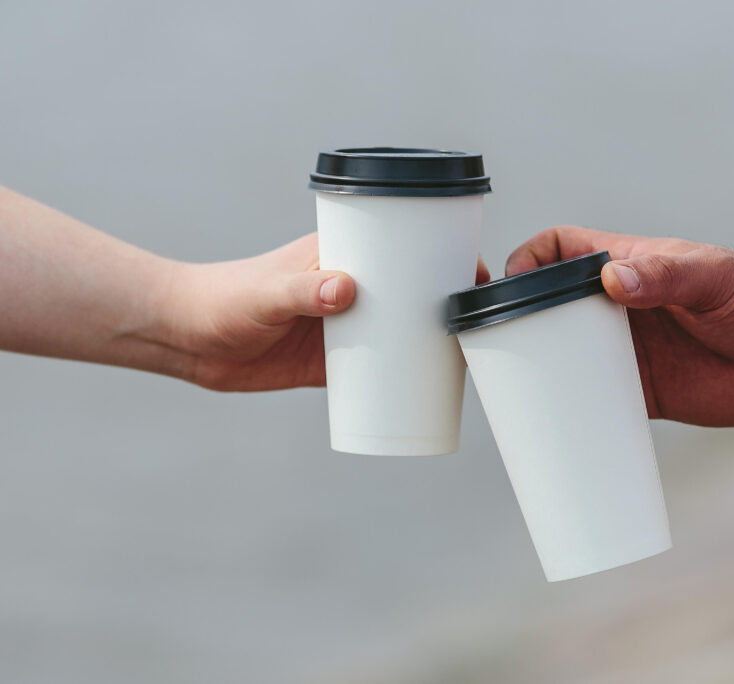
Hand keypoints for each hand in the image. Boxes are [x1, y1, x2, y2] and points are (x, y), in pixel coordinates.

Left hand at [165, 234, 489, 390]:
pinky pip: (380, 368)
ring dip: (432, 342)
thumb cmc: (223, 299)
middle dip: (447, 303)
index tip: (472, 271)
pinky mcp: (333, 362)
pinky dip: (406, 377)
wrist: (188, 340)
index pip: (404, 246)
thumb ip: (301, 290)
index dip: (443, 254)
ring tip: (467, 359)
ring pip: (402, 331)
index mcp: (342, 254)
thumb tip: (348, 290)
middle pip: (413, 291)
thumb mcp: (266, 293)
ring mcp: (346, 325)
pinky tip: (432, 391)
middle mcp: (352, 287)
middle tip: (478, 323)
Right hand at [506, 226, 733, 425]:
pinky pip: (592, 401)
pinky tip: (549, 428)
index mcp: (624, 265)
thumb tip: (612, 281)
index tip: (505, 284)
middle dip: (511, 321)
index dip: (524, 261)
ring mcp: (625, 351)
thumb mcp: (714, 276)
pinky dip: (569, 413)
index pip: (556, 251)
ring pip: (562, 356)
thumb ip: (666, 273)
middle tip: (488, 348)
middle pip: (545, 306)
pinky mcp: (641, 392)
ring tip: (506, 393)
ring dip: (533, 370)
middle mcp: (614, 308)